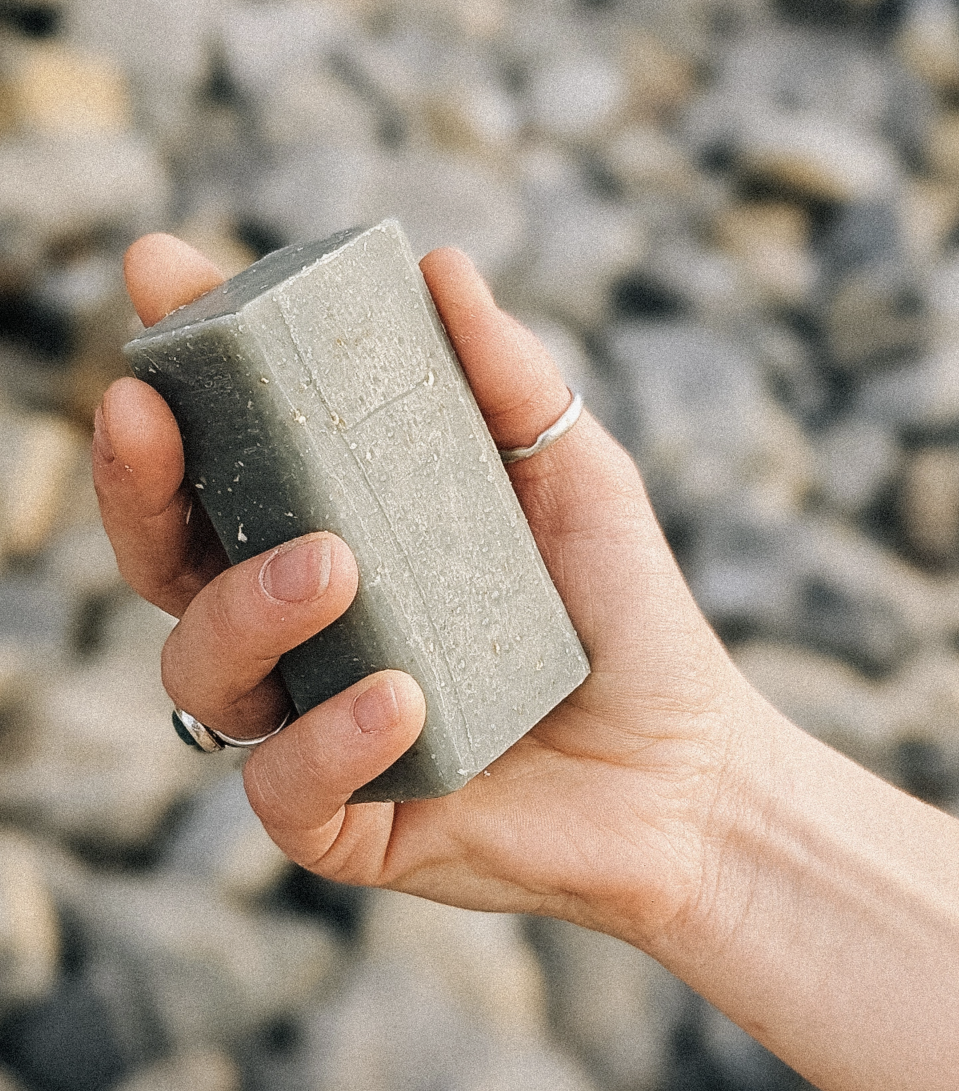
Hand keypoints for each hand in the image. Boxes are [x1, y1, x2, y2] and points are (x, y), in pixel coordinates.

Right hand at [93, 233, 750, 947]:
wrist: (691, 769)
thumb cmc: (624, 614)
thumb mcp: (574, 476)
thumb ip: (508, 378)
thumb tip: (439, 267)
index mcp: (334, 538)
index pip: (225, 459)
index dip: (180, 375)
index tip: (159, 278)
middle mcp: (302, 633)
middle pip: (167, 562)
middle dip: (136, 483)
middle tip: (148, 410)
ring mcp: (314, 727)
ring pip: (201, 675)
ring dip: (241, 612)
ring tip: (332, 566)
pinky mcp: (349, 823)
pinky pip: (283, 789)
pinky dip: (324, 740)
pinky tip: (396, 697)